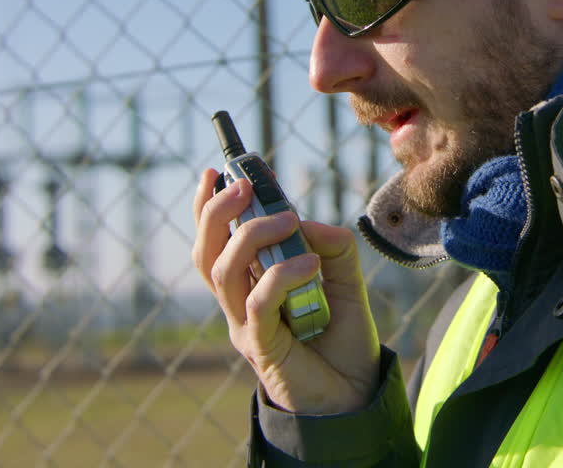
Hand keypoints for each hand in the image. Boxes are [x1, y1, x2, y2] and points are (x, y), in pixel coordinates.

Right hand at [191, 169, 380, 413]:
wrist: (357, 393)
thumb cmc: (343, 336)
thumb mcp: (345, 279)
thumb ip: (332, 246)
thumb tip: (307, 223)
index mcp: (250, 281)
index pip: (219, 238)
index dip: (217, 202)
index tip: (231, 168)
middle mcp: (239, 302)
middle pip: (206, 252)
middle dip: (218, 211)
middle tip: (246, 186)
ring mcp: (245, 326)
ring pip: (223, 273)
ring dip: (252, 236)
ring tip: (289, 220)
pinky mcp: (261, 348)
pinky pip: (256, 304)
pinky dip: (280, 275)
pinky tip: (310, 264)